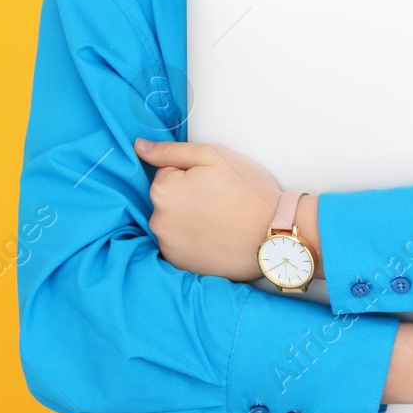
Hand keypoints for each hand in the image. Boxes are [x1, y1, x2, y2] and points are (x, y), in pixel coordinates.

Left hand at [134, 138, 279, 282]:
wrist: (274, 233)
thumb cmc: (246, 189)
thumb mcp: (212, 156)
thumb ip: (170, 150)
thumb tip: (139, 147)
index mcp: (163, 190)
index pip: (167, 172)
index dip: (191, 173)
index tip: (214, 182)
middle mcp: (158, 221)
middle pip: (167, 199)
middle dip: (186, 196)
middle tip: (219, 200)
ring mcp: (169, 246)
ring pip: (173, 222)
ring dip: (188, 219)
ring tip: (220, 219)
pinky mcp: (181, 265)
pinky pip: (180, 244)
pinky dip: (193, 240)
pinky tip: (216, 237)